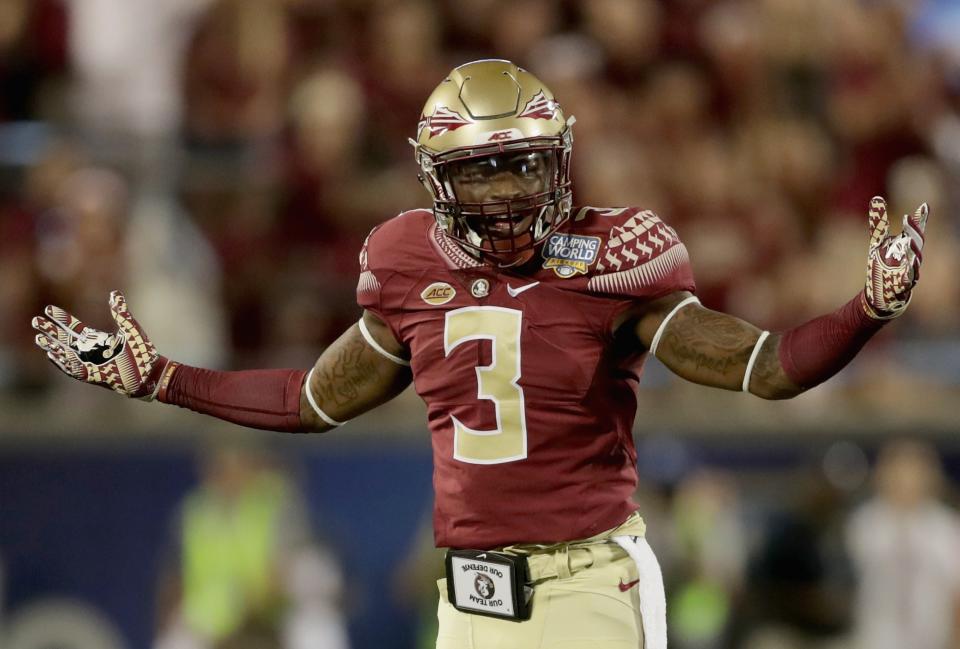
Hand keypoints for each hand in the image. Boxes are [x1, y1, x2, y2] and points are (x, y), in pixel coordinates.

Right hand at [32, 290, 169, 398]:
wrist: (150, 373)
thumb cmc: (142, 352)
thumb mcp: (130, 328)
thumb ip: (121, 312)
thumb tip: (114, 293)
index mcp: (98, 339)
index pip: (75, 327)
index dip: (62, 318)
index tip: (49, 309)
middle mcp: (91, 351)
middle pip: (65, 339)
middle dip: (50, 331)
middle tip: (35, 321)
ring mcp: (91, 364)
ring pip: (65, 354)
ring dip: (52, 346)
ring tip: (38, 337)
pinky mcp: (93, 375)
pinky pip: (73, 369)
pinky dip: (62, 363)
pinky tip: (52, 355)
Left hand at [863, 196, 927, 318]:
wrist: (879, 293)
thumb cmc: (881, 265)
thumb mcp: (877, 242)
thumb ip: (878, 222)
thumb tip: (876, 197)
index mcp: (905, 245)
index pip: (914, 230)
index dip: (920, 219)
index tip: (924, 205)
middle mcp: (910, 256)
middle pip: (916, 242)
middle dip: (914, 231)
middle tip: (908, 219)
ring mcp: (909, 270)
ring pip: (916, 259)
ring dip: (913, 250)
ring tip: (909, 241)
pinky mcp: (904, 284)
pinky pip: (910, 277)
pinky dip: (910, 270)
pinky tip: (910, 264)